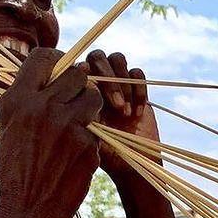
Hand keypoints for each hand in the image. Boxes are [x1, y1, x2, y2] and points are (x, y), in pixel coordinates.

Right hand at [0, 47, 102, 217]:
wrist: (29, 210)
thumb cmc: (17, 169)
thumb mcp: (9, 128)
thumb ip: (27, 99)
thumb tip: (51, 72)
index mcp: (17, 101)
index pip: (43, 57)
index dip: (58, 60)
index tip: (63, 69)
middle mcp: (41, 108)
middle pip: (77, 74)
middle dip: (80, 85)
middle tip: (75, 100)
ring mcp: (67, 126)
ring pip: (94, 97)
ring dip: (91, 107)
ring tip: (78, 124)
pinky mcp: (87, 145)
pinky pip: (96, 128)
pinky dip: (90, 138)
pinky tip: (75, 154)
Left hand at [85, 49, 159, 181]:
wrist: (130, 161)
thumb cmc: (104, 152)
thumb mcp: (88, 132)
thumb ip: (82, 110)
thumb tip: (80, 88)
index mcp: (79, 88)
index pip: (78, 65)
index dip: (86, 73)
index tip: (92, 92)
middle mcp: (96, 81)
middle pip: (97, 56)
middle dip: (109, 79)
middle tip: (117, 106)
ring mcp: (117, 82)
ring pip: (117, 58)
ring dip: (124, 84)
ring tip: (126, 113)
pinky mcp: (136, 87)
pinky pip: (137, 72)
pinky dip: (139, 90)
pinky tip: (138, 114)